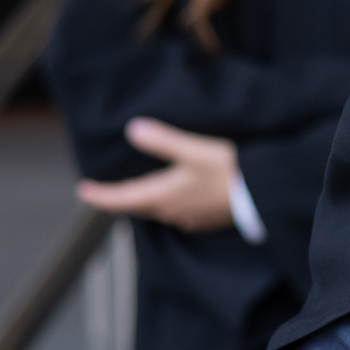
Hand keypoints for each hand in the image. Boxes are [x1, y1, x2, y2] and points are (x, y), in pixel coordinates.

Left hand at [76, 118, 238, 232]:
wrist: (266, 195)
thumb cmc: (230, 171)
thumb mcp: (195, 150)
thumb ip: (163, 140)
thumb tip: (132, 129)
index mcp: (162, 196)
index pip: (120, 200)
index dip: (99, 195)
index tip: (83, 191)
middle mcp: (171, 211)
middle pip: (138, 207)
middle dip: (123, 198)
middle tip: (111, 189)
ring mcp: (190, 218)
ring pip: (159, 211)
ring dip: (147, 201)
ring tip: (144, 189)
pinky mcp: (207, 219)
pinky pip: (179, 212)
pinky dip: (170, 203)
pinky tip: (179, 194)